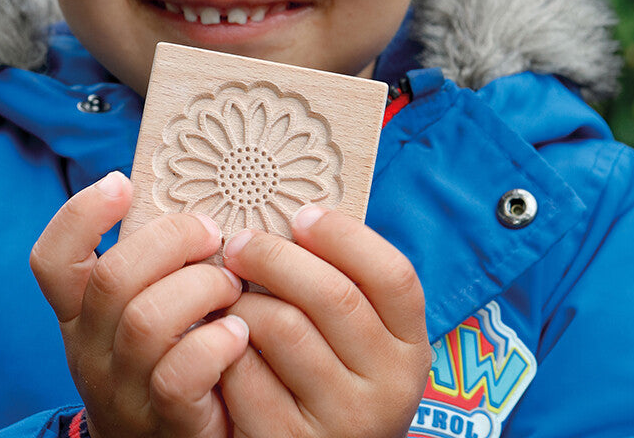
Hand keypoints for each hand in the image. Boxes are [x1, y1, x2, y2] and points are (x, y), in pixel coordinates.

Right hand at [30, 171, 248, 437]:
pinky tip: (238, 334)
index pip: (52, 260)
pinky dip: (215, 344)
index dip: (80, 214)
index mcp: (79, 312)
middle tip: (213, 237)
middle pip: (112, 277)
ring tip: (232, 288)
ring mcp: (123, 389)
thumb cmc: (168, 355)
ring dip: (202, 288)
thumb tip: (193, 198)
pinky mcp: (165, 420)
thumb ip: (151, 264)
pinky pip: (179, 374)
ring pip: (146, 320)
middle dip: (172, 240)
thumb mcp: (140, 307)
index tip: (122, 182)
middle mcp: (90, 349)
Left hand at [220, 205, 430, 437]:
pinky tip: (222, 341)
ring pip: (284, 328)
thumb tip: (296, 219)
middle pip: (332, 295)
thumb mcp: (359, 339)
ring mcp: (345, 421)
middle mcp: (389, 387)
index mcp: (410, 348)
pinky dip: (224, 348)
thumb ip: (343, 285)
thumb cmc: (328, 378)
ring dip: (243, 303)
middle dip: (274, 256)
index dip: (343, 236)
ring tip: (229, 297)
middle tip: (240, 245)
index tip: (301, 216)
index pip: (392, 275)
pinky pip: (247, 374)